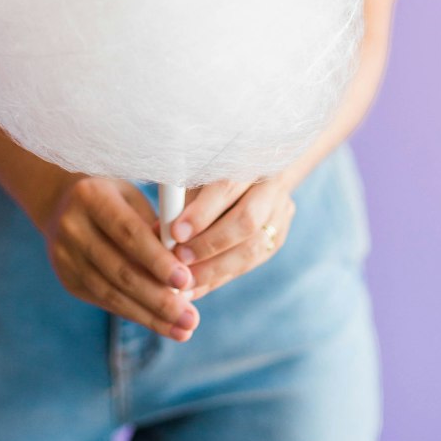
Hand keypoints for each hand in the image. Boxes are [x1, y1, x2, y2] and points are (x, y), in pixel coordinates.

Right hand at [41, 176, 201, 341]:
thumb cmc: (115, 199)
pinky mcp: (67, 280)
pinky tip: (160, 323)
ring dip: (150, 316)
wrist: (63, 203)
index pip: (128, 233)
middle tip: (191, 318)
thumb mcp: (134, 198)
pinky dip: (135, 314)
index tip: (186, 280)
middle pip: (120, 271)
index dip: (157, 259)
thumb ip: (156, 227)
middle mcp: (73, 227)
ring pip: (112, 294)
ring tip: (183, 329)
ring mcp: (65, 256)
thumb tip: (184, 270)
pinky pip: (105, 301)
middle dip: (159, 299)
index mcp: (92, 196)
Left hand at [154, 174, 296, 299]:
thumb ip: (183, 198)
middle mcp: (271, 183)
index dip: (202, 213)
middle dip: (209, 245)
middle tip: (179, 261)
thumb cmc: (215, 166)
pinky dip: (223, 275)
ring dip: (216, 269)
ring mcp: (281, 210)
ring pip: (254, 248)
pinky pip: (252, 261)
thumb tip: (159, 230)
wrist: (258, 166)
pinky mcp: (278, 234)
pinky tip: (200, 285)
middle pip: (247, 221)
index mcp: (249, 155)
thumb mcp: (197, 172)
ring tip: (186, 282)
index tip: (176, 233)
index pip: (227, 187)